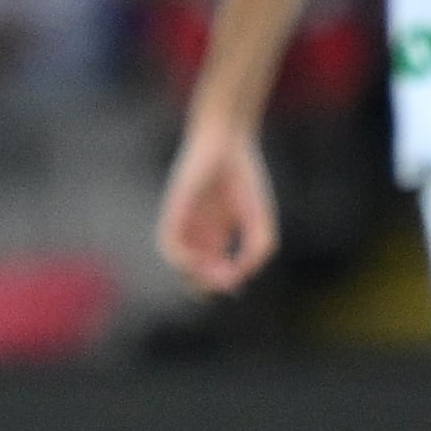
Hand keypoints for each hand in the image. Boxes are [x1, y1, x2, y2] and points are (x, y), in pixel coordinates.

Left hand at [154, 116, 279, 297]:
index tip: (237, 285)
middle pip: (194, 272)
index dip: (223, 285)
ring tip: (214, 276)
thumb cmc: (246, 180)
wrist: (229, 144)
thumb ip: (255, 254)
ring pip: (180, 263)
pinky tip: (197, 262)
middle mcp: (197, 232)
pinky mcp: (174, 212)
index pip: (212, 273)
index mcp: (216, 235)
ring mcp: (184, 223)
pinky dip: (182, 260)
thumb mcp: (261, 225)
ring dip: (195, 276)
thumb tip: (238, 279)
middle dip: (209, 286)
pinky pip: (169, 244)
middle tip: (225, 283)